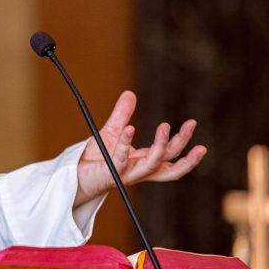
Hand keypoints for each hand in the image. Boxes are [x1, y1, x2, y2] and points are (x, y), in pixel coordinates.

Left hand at [75, 90, 206, 204]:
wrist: (75, 174)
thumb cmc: (96, 158)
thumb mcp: (111, 132)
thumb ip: (122, 115)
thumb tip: (130, 93)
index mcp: (143, 162)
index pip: (170, 155)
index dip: (183, 141)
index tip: (192, 122)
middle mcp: (139, 171)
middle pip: (168, 162)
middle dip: (182, 144)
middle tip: (190, 124)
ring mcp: (126, 174)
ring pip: (151, 165)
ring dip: (161, 146)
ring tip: (165, 126)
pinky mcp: (110, 175)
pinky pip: (120, 160)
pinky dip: (125, 144)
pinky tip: (129, 128)